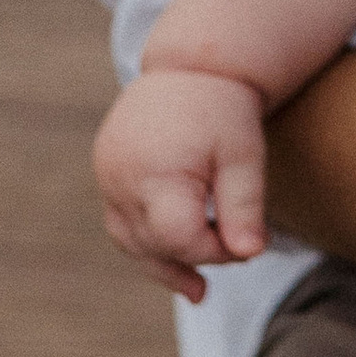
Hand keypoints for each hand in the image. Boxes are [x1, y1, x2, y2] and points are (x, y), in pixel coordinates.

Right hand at [94, 66, 269, 297]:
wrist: (189, 65)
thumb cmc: (222, 110)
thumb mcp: (244, 155)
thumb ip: (245, 206)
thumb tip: (250, 255)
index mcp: (155, 171)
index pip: (180, 239)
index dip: (215, 251)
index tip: (248, 243)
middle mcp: (120, 177)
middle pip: (154, 244)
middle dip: (196, 257)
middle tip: (238, 254)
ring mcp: (106, 176)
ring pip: (130, 240)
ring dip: (164, 264)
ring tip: (198, 290)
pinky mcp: (105, 173)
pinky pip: (122, 222)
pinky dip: (148, 241)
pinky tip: (177, 260)